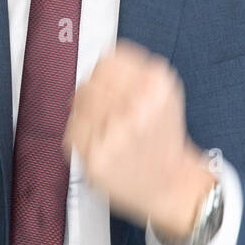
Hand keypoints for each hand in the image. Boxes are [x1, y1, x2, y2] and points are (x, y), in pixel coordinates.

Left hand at [62, 39, 216, 237]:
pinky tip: (99, 140)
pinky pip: (73, 129)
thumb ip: (133, 70)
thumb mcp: (163, 92)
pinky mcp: (97, 157)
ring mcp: (116, 133)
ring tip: (103, 124)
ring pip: (80, 103)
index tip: (106, 83)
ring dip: (87, 111)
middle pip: (91, 82)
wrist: (170, 183)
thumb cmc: (162, 139)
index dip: (103, 72)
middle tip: (105, 109)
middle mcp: (138, 107)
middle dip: (95, 93)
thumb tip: (99, 62)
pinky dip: (81, 132)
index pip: (108, 62)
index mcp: (157, 86)